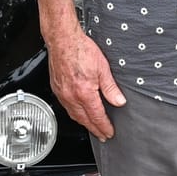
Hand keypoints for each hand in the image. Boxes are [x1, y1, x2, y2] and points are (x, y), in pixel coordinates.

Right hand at [44, 20, 126, 138]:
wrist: (63, 40)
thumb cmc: (81, 50)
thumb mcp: (103, 68)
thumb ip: (111, 88)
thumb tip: (119, 101)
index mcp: (84, 93)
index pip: (96, 116)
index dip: (104, 126)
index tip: (109, 133)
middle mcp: (71, 96)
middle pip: (84, 120)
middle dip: (94, 129)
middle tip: (102, 135)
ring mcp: (62, 93)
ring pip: (74, 115)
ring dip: (84, 123)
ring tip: (92, 127)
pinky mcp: (57, 88)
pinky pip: (66, 107)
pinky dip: (74, 113)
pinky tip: (78, 113)